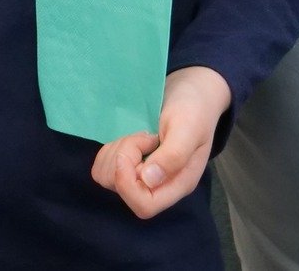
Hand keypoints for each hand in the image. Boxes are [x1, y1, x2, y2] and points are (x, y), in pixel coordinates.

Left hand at [89, 66, 230, 219]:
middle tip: (144, 136)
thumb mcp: (188, 128)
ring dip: (117, 152)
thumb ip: (173, 155)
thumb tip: (148, 180)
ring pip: (109, 178)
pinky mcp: (129, 164)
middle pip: (123, 190)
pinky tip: (131, 138)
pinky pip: (104, 167)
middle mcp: (159, 186)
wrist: (192, 91)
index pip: (145, 206)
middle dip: (125, 158)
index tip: (127, 154)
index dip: (128, 184)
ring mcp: (142, 176)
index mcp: (178, 184)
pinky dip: (110, 150)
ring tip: (141, 136)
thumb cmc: (194, 109)